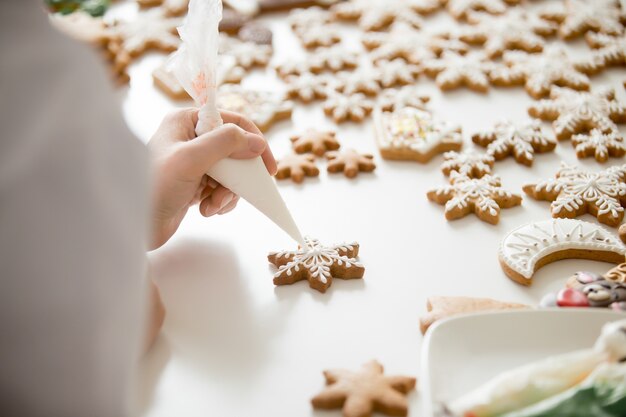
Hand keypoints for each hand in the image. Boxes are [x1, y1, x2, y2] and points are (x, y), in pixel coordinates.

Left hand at [148, 108, 276, 249]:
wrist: (132, 225)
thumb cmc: (154, 187)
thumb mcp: (191, 159)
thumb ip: (225, 143)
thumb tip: (257, 141)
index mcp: (186, 121)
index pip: (232, 122)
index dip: (254, 142)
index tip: (268, 167)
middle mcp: (190, 138)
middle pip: (234, 151)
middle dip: (237, 176)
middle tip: (234, 193)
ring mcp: (192, 162)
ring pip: (231, 173)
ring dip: (228, 193)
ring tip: (211, 205)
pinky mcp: (193, 184)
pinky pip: (221, 188)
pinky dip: (219, 201)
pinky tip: (205, 210)